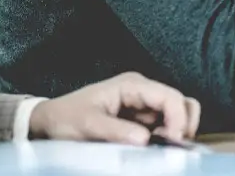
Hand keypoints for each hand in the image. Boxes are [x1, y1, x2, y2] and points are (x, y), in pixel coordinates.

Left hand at [29, 72, 201, 145]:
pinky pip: (165, 125)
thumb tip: (146, 139)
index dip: (178, 118)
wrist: (51, 121)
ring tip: (163, 149)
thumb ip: (116, 131)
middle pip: (181, 102)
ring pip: (177, 113)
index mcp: (132, 85)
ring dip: (177, 131)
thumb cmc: (67, 118)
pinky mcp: (141, 118)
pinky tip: (155, 148)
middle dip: (183, 123)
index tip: (175, 142)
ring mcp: (143, 104)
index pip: (169, 96)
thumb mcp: (88, 125)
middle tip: (173, 147)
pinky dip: (168, 137)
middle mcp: (142, 91)